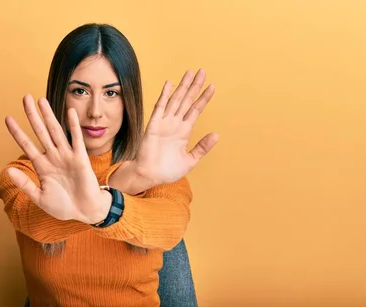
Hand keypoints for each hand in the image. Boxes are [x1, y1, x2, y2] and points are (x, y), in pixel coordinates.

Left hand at [4, 95, 110, 224]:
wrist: (84, 212)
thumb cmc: (64, 206)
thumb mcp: (40, 197)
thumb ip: (25, 184)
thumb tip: (8, 170)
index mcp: (42, 166)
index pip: (27, 145)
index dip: (17, 132)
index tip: (7, 118)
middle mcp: (53, 157)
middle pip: (40, 132)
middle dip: (32, 116)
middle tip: (25, 98)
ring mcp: (67, 156)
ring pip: (55, 131)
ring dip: (48, 116)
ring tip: (41, 100)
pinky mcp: (80, 158)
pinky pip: (76, 139)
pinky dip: (73, 126)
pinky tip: (69, 112)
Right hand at [134, 69, 218, 186]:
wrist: (149, 176)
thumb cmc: (167, 170)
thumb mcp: (190, 160)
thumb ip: (202, 147)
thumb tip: (216, 135)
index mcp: (184, 131)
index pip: (195, 110)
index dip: (203, 98)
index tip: (212, 86)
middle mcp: (175, 124)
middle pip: (187, 100)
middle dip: (194, 86)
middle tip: (202, 71)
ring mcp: (164, 123)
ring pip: (175, 100)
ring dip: (182, 86)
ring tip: (190, 73)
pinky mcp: (154, 125)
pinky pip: (160, 107)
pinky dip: (165, 95)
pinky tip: (169, 84)